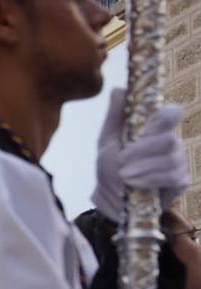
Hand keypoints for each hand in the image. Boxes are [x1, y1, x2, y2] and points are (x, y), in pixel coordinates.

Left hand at [94, 88, 189, 221]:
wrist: (110, 199)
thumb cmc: (111, 166)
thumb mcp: (107, 141)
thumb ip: (115, 116)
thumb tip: (118, 89)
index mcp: (155, 129)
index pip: (171, 114)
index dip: (166, 116)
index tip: (149, 125)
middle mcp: (171, 142)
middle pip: (169, 139)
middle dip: (141, 151)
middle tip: (120, 160)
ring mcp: (179, 161)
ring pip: (170, 159)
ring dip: (142, 167)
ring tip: (123, 175)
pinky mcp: (181, 181)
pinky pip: (172, 176)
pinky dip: (149, 180)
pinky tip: (134, 184)